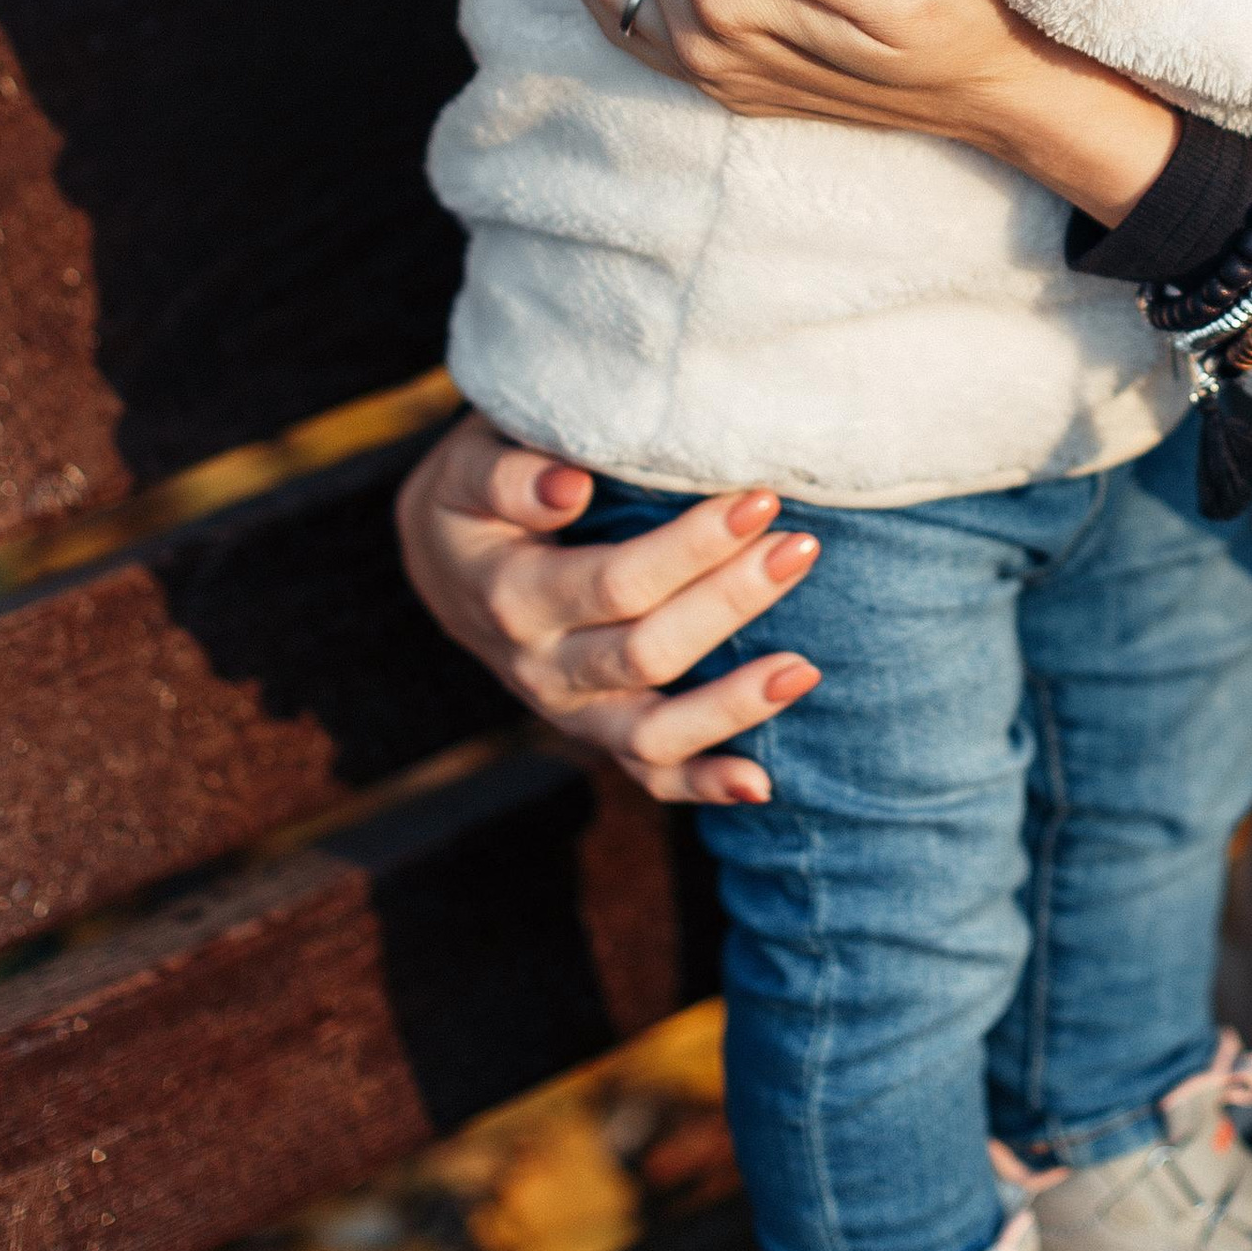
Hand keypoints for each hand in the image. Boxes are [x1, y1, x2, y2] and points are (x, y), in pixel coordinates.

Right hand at [393, 410, 821, 804]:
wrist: (446, 561)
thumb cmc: (475, 493)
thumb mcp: (469, 465)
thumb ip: (509, 474)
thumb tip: (571, 487)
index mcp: (512, 596)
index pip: (616, 582)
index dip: (692, 548)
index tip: (760, 500)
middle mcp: (541, 668)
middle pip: (648, 653)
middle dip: (732, 602)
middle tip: (801, 548)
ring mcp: (571, 712)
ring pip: (654, 734)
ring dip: (734, 705)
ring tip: (804, 668)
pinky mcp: (596, 734)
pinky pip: (649, 776)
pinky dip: (704, 785)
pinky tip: (761, 784)